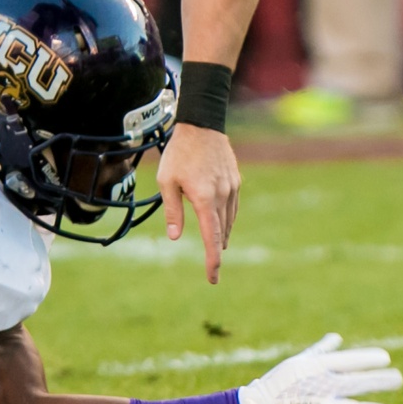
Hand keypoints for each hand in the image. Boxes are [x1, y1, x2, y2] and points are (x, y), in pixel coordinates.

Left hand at [156, 122, 239, 282]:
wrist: (201, 125)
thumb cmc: (178, 153)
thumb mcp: (166, 181)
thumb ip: (172, 210)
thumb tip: (176, 237)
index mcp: (204, 198)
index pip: (212, 237)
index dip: (212, 260)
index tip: (212, 278)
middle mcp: (222, 196)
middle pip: (221, 232)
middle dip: (216, 253)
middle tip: (213, 272)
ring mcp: (232, 188)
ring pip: (229, 220)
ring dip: (223, 236)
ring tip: (217, 250)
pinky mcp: (235, 181)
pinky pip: (233, 207)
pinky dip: (228, 219)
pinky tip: (222, 223)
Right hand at [238, 334, 402, 403]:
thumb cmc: (279, 383)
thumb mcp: (297, 363)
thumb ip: (321, 352)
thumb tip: (337, 338)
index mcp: (314, 367)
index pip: (345, 360)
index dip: (366, 358)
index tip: (385, 358)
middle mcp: (318, 385)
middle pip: (353, 382)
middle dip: (377, 380)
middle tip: (398, 379)